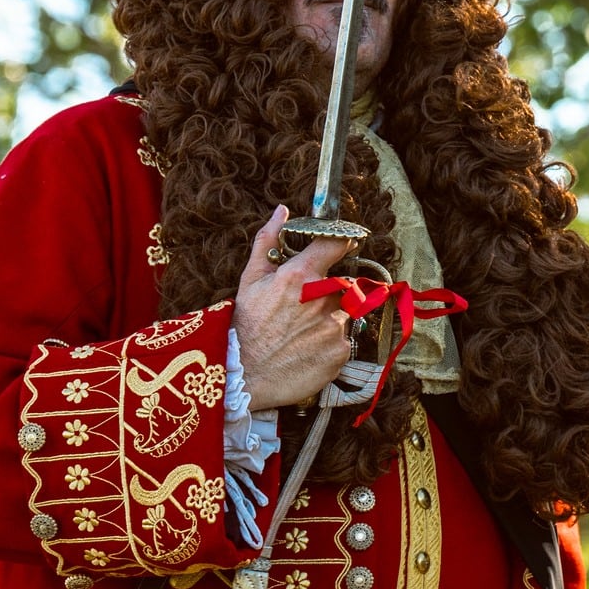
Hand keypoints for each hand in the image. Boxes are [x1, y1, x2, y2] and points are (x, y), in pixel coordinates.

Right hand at [234, 206, 357, 410]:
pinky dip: (331, 342)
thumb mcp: (250, 280)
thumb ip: (269, 241)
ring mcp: (334, 326)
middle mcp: (322, 298)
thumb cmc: (245, 326)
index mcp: (300, 275)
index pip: (336, 245)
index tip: (344, 245)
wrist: (244, 376)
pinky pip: (345, 339)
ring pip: (345, 312)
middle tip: (304, 308)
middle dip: (329, 291)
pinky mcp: (341, 351)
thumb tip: (282, 211)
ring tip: (302, 332)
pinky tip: (308, 348)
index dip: (343, 243)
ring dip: (330, 317)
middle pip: (342, 283)